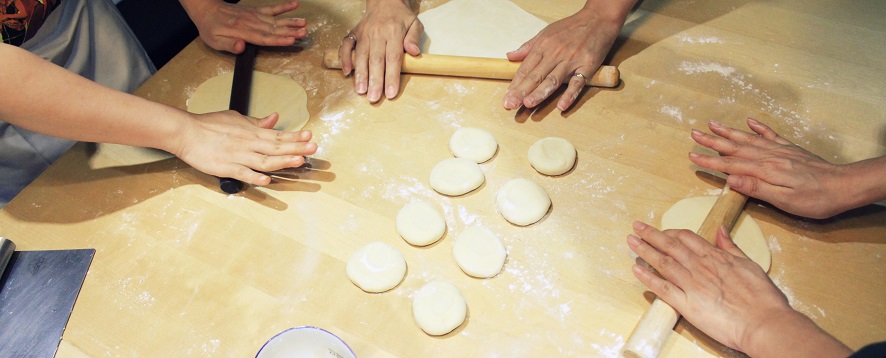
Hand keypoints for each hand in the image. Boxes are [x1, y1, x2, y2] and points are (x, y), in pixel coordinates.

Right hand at [174, 111, 317, 185]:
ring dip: (282, 161)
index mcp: (252, 132)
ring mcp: (238, 156)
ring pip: (264, 160)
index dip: (295, 137)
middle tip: (313, 148)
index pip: (278, 135)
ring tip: (298, 161)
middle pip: (276, 147)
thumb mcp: (236, 118)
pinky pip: (243, 173)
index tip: (310, 137)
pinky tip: (266, 180)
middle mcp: (249, 143)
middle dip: (296, 148)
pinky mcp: (226, 167)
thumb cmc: (209, 125)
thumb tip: (274, 118)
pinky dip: (255, 177)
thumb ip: (257, 122)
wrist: (186, 132)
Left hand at [182, 0, 306, 53]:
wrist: (207, 9)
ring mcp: (254, 15)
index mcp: (242, 31)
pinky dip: (283, 7)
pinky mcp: (255, 10)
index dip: (278, 39)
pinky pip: (272, 8)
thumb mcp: (214, 41)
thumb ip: (229, 45)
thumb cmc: (211, 27)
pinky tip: (294, 5)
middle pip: (274, 28)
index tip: (291, 40)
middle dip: (290, 31)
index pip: (264, 37)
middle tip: (304, 33)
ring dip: (291, 21)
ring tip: (304, 23)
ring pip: (276, 19)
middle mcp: (251, 22)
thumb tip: (242, 47)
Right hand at [338, 0, 421, 102]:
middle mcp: (377, 33)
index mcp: (393, 32)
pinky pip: (346, 46)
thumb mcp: (415, 23)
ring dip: (360, 74)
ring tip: (361, 91)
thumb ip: (414, 37)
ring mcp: (364, 34)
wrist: (385, 0)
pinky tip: (346, 72)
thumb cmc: (401, 16)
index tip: (390, 93)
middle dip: (375, 81)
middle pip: (376, 60)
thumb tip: (413, 52)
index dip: (392, 77)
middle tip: (374, 98)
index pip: (393, 58)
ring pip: (361, 56)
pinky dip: (344, 59)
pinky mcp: (354, 33)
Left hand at [502, 2, 629, 110]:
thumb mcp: (546, 32)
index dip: (515, 84)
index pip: (525, 68)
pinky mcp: (587, 66)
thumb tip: (510, 56)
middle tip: (511, 105)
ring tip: (528, 104)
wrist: (598, 19)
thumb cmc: (571, 27)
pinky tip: (562, 106)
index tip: (507, 98)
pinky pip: (577, 82)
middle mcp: (555, 54)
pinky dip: (570, 94)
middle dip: (522, 91)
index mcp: (543, 46)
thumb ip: (528, 46)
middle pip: (536, 75)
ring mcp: (571, 60)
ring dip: (540, 93)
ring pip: (553, 80)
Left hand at [627, 221, 791, 351]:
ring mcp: (692, 285)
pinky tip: (636, 270)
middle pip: (670, 245)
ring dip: (644, 251)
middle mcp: (701, 267)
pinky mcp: (687, 304)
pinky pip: (663, 288)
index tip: (662, 230)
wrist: (764, 323)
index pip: (687, 238)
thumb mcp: (750, 264)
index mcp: (716, 257)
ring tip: (630, 242)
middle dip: (651, 235)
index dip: (672, 232)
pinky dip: (648, 278)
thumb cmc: (763, 298)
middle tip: (636, 227)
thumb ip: (732, 247)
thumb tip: (721, 230)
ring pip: (663, 263)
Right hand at [689, 119, 847, 218]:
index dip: (710, 162)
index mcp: (765, 171)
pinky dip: (758, 128)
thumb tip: (730, 180)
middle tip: (694, 133)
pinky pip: (770, 135)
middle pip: (735, 148)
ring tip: (713, 124)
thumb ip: (757, 189)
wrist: (844, 185)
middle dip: (713, 141)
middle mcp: (770, 157)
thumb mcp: (785, 201)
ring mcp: (780, 150)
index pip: (731, 166)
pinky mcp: (790, 149)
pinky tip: (748, 122)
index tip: (693, 156)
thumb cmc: (816, 199)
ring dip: (729, 132)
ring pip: (749, 139)